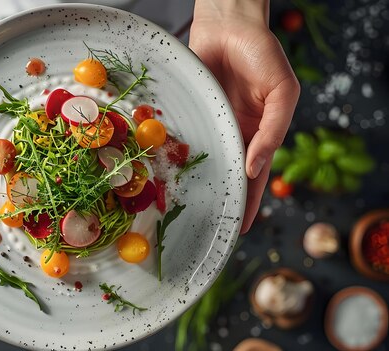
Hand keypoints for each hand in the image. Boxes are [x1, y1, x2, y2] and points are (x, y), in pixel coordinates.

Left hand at [189, 0, 299, 232]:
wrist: (229, 25)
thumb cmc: (262, 53)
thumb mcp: (282, 92)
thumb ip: (273, 129)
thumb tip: (255, 167)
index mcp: (260, 132)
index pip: (256, 175)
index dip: (250, 201)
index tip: (241, 228)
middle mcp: (234, 132)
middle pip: (227, 174)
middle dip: (221, 200)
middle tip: (210, 227)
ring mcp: (211, 123)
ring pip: (205, 160)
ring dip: (198, 182)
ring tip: (187, 208)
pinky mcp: (191, 111)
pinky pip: (185, 136)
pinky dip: (178, 155)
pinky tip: (170, 172)